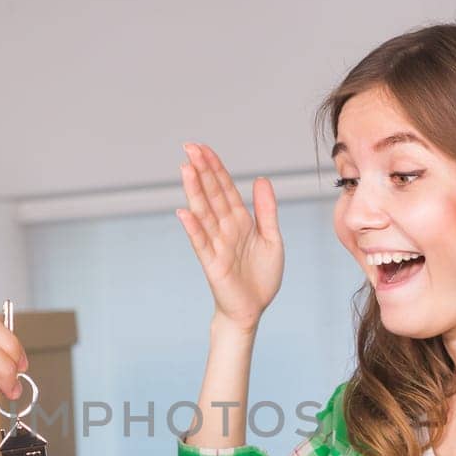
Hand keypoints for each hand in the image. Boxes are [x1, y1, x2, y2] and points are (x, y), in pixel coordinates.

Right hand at [177, 143, 284, 331]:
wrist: (252, 309)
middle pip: (212, 194)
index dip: (215, 168)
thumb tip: (261, 179)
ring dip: (194, 191)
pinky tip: (184, 212)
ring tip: (186, 169)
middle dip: (202, 171)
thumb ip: (266, 210)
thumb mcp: (272, 238)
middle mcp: (225, 228)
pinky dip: (193, 228)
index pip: (225, 188)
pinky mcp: (212, 263)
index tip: (203, 148)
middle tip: (189, 147)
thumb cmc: (261, 276)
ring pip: (204, 213)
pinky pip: (201, 242)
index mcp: (240, 220)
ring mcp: (217, 244)